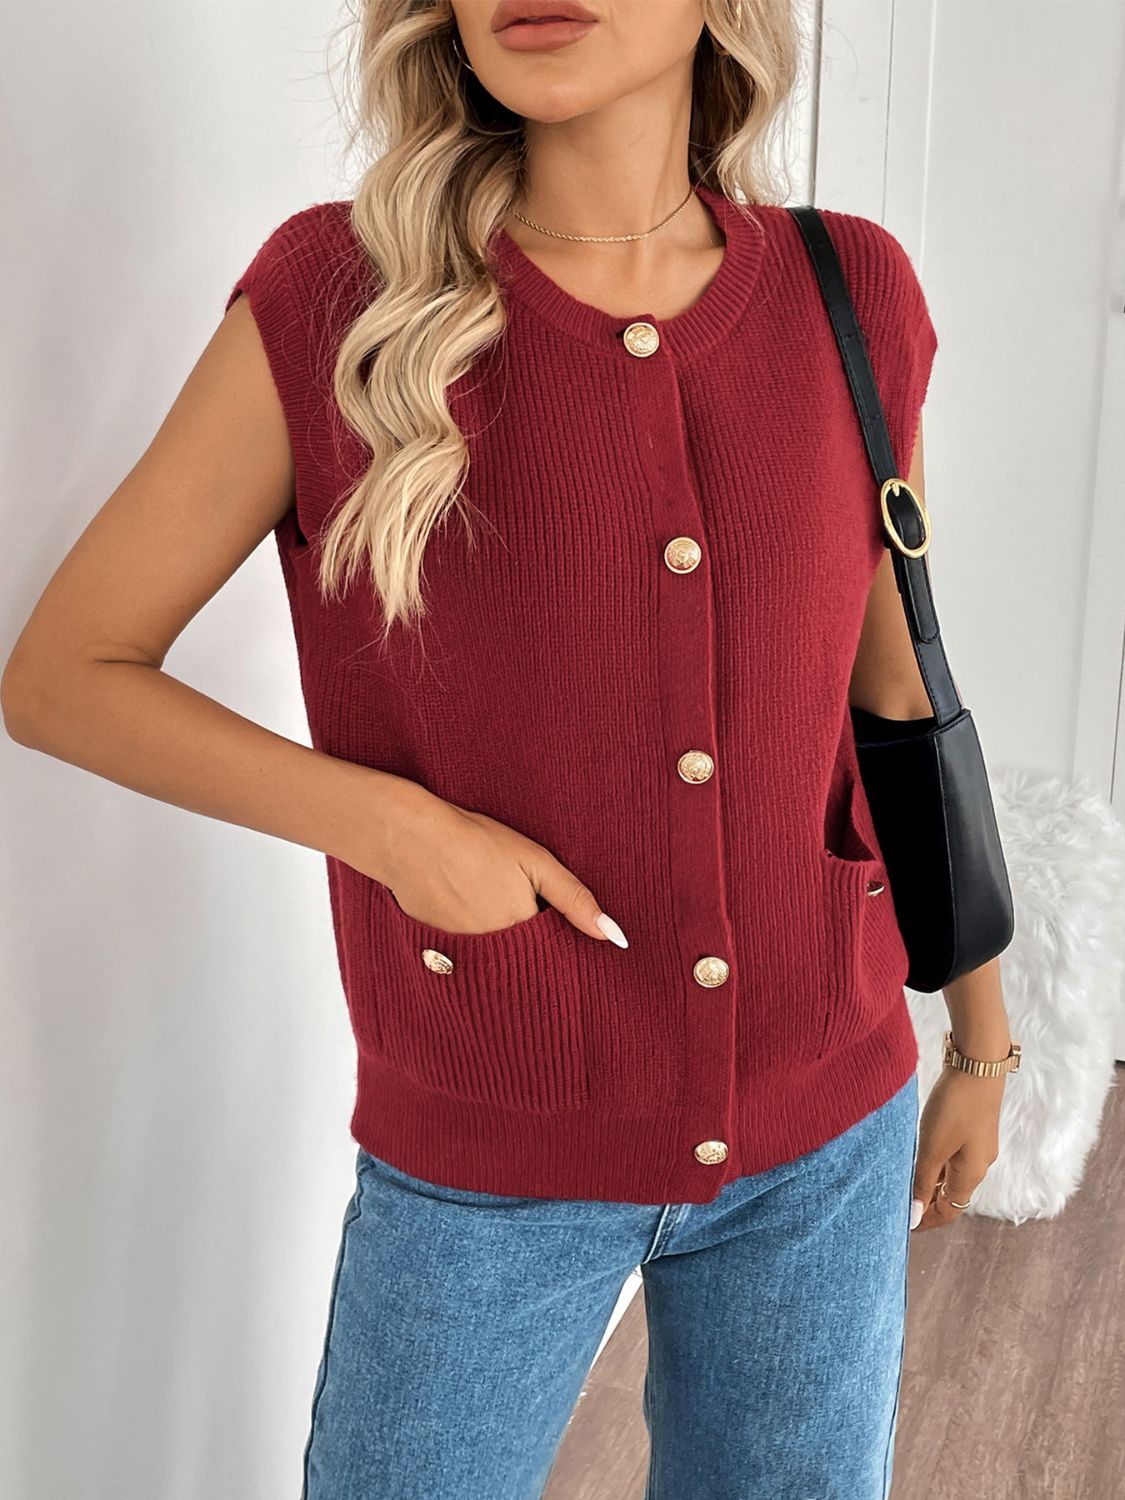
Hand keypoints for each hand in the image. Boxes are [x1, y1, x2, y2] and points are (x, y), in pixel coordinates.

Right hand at [373, 783, 625, 944]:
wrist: (410, 839)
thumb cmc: (476, 842)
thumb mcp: (535, 862)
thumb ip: (574, 899)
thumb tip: (614, 936)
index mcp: (524, 931)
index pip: (554, 951)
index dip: (553, 933)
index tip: (545, 914)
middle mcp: (496, 954)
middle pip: (526, 959)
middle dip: (527, 940)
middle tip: (505, 895)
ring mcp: (464, 957)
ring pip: (497, 960)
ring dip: (499, 941)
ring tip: (483, 897)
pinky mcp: (439, 953)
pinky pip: (468, 958)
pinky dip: (472, 941)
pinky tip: (463, 906)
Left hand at [911, 1067, 1004, 1231]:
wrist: (978, 1065)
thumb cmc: (955, 1107)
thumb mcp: (933, 1147)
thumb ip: (922, 1181)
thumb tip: (915, 1217)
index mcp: (971, 1174)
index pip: (950, 1211)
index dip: (928, 1221)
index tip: (904, 1226)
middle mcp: (978, 1164)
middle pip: (951, 1195)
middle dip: (927, 1203)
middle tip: (899, 1204)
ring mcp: (977, 1146)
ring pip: (951, 1174)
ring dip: (930, 1181)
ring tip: (903, 1180)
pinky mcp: (972, 1128)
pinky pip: (952, 1155)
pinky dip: (935, 1162)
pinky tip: (918, 1153)